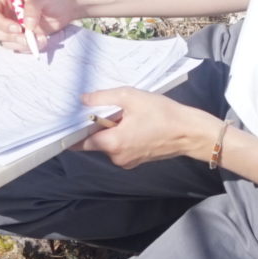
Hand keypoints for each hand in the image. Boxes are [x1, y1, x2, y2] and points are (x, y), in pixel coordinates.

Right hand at [0, 0, 79, 49]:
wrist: (65, 6)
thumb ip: (32, 6)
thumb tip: (27, 26)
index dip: (0, 23)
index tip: (18, 28)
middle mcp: (3, 14)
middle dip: (9, 37)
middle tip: (28, 38)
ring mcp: (11, 28)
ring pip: (5, 42)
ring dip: (21, 44)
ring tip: (41, 39)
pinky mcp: (20, 38)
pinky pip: (17, 48)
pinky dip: (28, 48)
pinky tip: (42, 41)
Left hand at [79, 89, 222, 168]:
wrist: (190, 132)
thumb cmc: (161, 113)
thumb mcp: (130, 97)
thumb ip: (102, 98)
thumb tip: (82, 100)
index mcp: (112, 144)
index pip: (80, 143)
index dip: (72, 131)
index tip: (68, 120)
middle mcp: (117, 157)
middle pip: (95, 141)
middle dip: (97, 126)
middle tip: (103, 107)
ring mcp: (128, 161)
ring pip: (109, 144)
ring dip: (111, 130)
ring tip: (124, 113)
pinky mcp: (137, 160)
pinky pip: (121, 147)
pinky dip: (122, 135)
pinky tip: (133, 122)